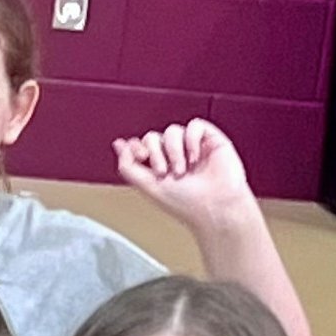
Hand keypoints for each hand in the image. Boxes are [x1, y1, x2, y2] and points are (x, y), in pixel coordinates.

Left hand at [114, 119, 256, 234]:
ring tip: (182, 170)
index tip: (140, 156)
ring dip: (173, 151)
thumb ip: (128, 167)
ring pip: (172, 131)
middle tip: (164, 172)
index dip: (137, 147)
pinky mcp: (211, 140)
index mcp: (160, 168)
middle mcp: (176, 157)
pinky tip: (195, 157)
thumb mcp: (148, 187)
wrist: (215, 209)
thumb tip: (119, 146)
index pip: (142, 146)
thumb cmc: (187, 205)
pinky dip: (191, 139)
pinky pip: (195, 125)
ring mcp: (193, 148)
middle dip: (155, 153)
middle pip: (153, 137)